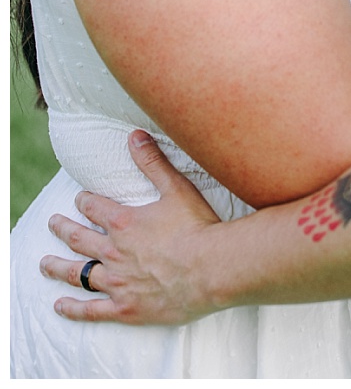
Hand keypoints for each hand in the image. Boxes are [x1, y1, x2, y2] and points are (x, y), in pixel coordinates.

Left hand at [42, 130, 222, 324]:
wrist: (211, 268)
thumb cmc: (197, 227)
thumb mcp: (177, 188)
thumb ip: (153, 163)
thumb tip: (134, 135)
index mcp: (123, 223)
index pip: (95, 208)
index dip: (85, 201)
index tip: (80, 199)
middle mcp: (112, 252)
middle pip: (78, 239)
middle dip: (63, 229)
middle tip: (52, 223)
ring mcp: (116, 282)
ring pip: (77, 274)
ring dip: (58, 267)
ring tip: (45, 264)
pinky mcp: (124, 307)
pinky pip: (90, 310)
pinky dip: (72, 308)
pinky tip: (60, 305)